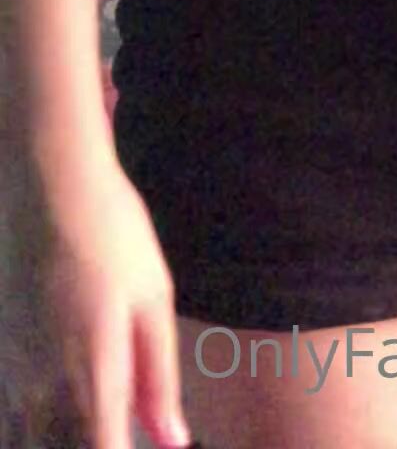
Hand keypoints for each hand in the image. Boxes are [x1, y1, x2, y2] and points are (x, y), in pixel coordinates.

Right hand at [34, 162, 191, 448]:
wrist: (48, 180)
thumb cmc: (112, 233)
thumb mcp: (153, 298)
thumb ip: (159, 380)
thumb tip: (174, 442)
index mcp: (92, 376)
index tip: (139, 445)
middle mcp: (42, 388)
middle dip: (94, 446)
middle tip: (120, 426)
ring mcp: (11, 376)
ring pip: (29, 441)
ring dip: (61, 438)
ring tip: (98, 417)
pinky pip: (11, 420)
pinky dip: (35, 428)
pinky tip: (60, 410)